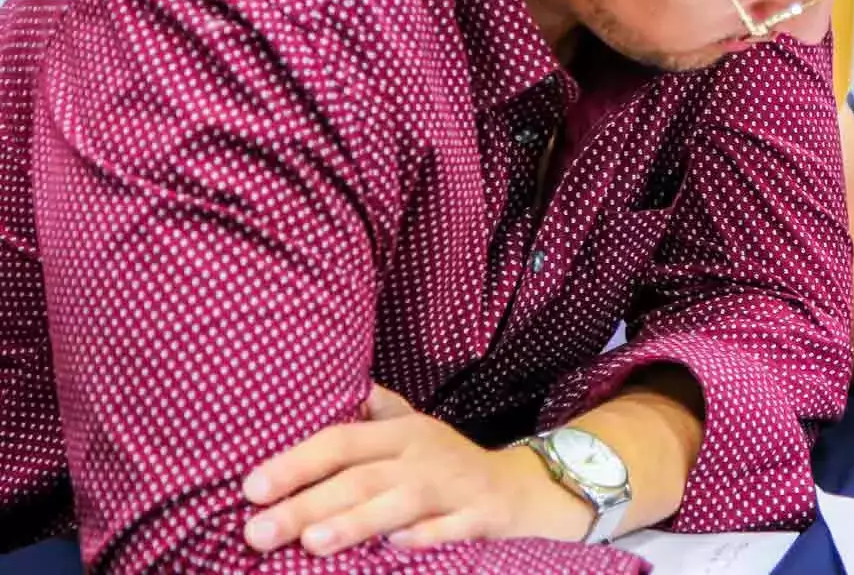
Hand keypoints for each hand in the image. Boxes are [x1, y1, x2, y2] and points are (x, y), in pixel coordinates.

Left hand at [242, 385, 588, 555]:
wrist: (520, 486)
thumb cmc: (447, 460)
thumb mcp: (412, 426)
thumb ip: (372, 411)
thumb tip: (329, 388)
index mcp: (401, 432)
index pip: (341, 441)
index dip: (297, 462)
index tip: (252, 487)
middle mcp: (423, 456)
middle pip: (360, 478)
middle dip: (307, 504)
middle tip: (258, 531)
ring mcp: (453, 487)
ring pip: (399, 504)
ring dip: (357, 521)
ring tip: (312, 543)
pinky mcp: (480, 516)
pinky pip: (451, 528)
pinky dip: (426, 536)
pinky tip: (397, 546)